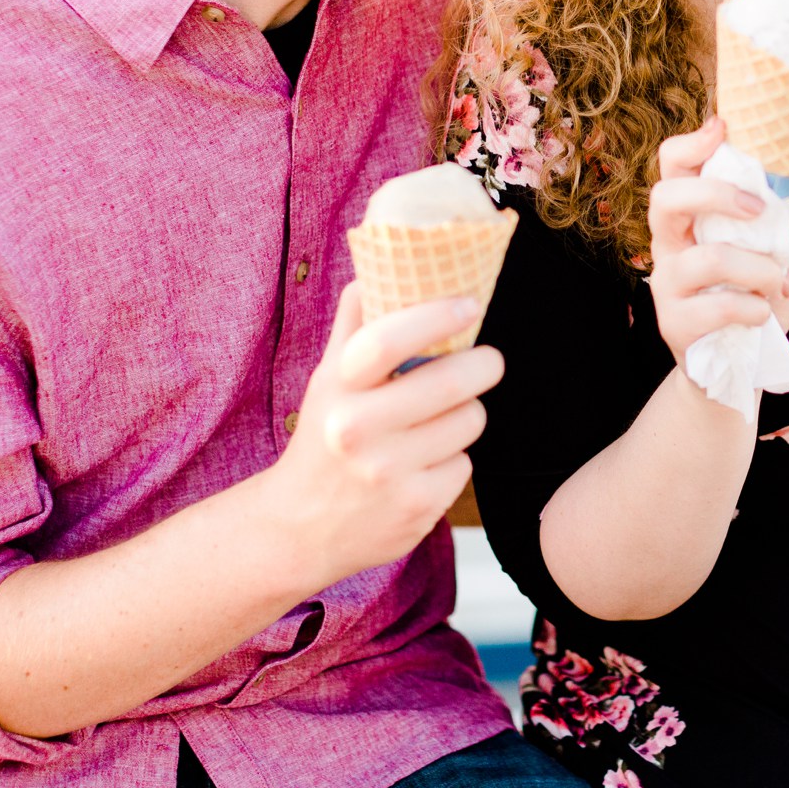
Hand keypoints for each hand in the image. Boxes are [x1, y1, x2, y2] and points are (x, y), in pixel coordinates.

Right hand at [263, 284, 502, 588]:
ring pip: (469, 422)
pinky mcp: (416, 508)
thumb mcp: (327, 379)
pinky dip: (453, 461)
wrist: (300, 528)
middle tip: (488, 361)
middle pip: (452, 382)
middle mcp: (357, 430)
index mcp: (337, 387)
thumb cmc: (326, 436)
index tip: (470, 303)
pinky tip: (424, 466)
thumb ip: (355, 323)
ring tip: (441, 420)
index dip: (435, 315)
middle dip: (484, 366)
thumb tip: (384, 259)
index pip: (386, 340)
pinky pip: (464, 465)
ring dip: (466, 415)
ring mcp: (388, 473)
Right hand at [646, 117, 788, 367]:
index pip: (671, 167)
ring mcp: (666, 285)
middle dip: (715, 194)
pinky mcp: (675, 324)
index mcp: (688, 218)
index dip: (691, 143)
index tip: (724, 128)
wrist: (735, 370)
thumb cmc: (751, 299)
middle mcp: (668, 245)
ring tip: (777, 282)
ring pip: (710, 258)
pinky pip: (721, 306)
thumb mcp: (779, 255)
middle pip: (665, 198)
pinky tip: (763, 314)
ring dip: (760, 269)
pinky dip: (756, 308)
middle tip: (756, 209)